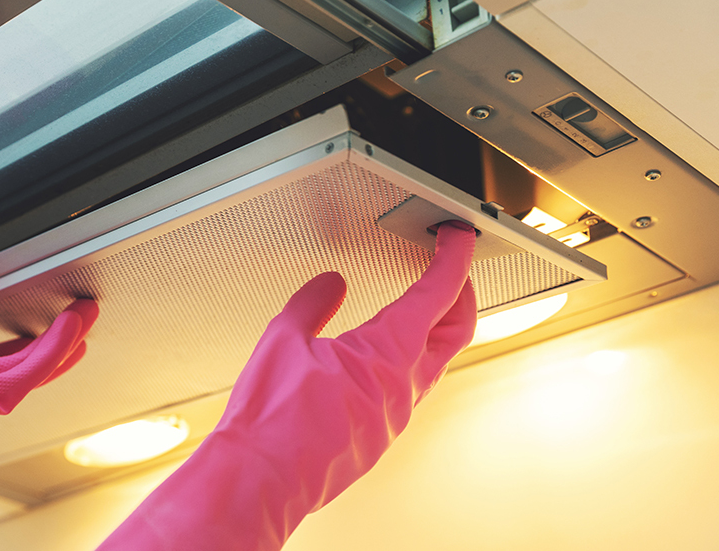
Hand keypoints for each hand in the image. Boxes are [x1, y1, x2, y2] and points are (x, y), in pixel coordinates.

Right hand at [99, 222, 475, 550]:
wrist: (258, 479)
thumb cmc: (269, 420)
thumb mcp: (283, 338)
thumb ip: (312, 303)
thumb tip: (331, 285)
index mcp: (387, 355)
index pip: (437, 295)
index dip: (453, 260)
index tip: (457, 239)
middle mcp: (403, 388)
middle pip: (456, 332)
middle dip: (460, 294)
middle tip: (451, 269)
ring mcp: (395, 418)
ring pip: (435, 364)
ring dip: (436, 330)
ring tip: (420, 308)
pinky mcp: (380, 438)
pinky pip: (409, 391)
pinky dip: (410, 361)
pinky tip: (383, 357)